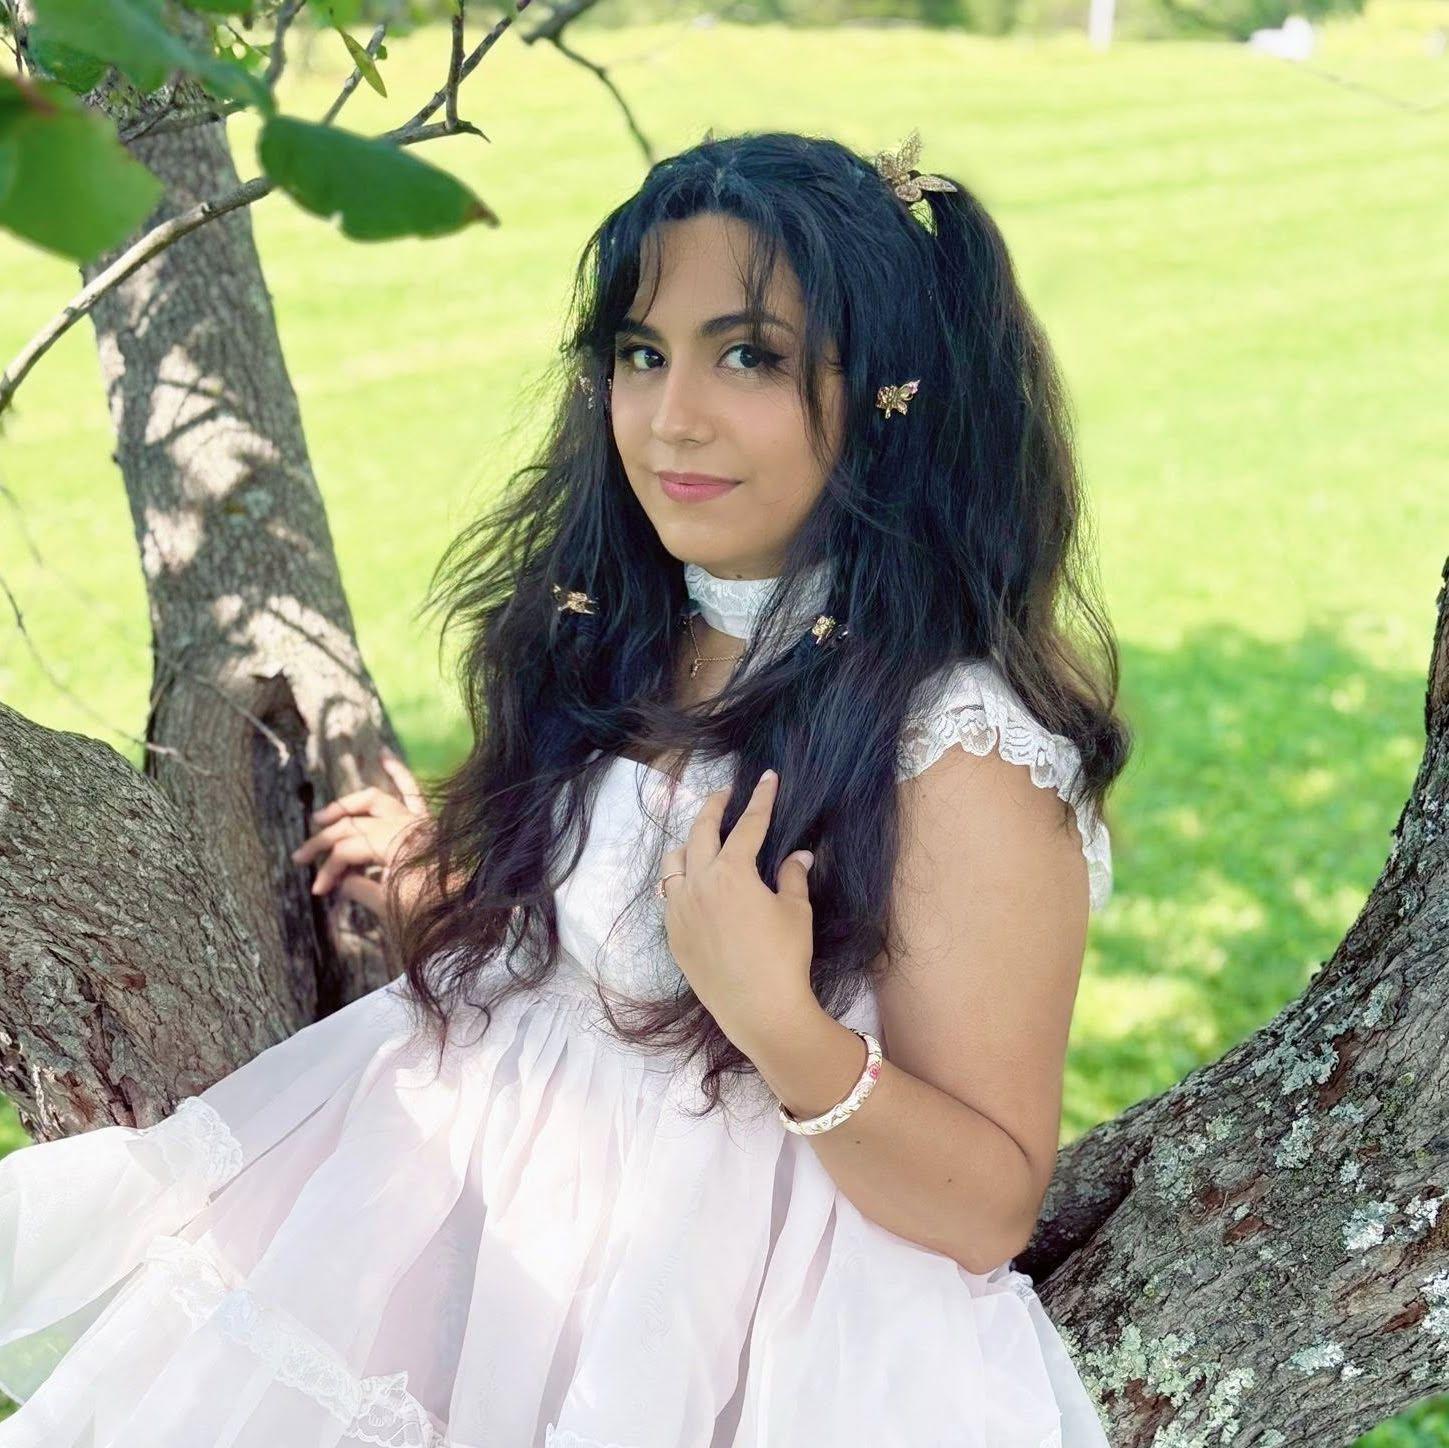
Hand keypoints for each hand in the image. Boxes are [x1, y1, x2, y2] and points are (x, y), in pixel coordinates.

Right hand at [291, 748, 434, 921]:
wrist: (474, 914)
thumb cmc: (433, 915)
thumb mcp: (389, 908)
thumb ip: (359, 888)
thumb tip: (337, 879)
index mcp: (395, 845)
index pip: (348, 849)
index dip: (328, 868)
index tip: (318, 891)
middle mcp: (405, 825)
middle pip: (354, 826)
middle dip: (325, 841)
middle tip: (300, 857)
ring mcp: (418, 821)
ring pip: (376, 800)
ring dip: (347, 805)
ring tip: (321, 817)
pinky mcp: (429, 822)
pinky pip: (414, 792)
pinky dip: (400, 773)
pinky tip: (385, 755)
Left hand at [658, 768, 817, 1054]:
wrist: (759, 1010)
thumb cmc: (784, 958)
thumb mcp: (796, 912)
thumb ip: (793, 877)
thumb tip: (798, 855)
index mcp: (731, 873)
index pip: (747, 825)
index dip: (760, 799)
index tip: (767, 778)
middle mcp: (698, 884)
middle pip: (701, 832)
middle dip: (715, 807)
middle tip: (726, 795)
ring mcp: (679, 909)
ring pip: (674, 862)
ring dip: (689, 843)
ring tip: (704, 840)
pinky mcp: (673, 934)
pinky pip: (669, 895)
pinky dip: (680, 880)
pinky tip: (694, 884)